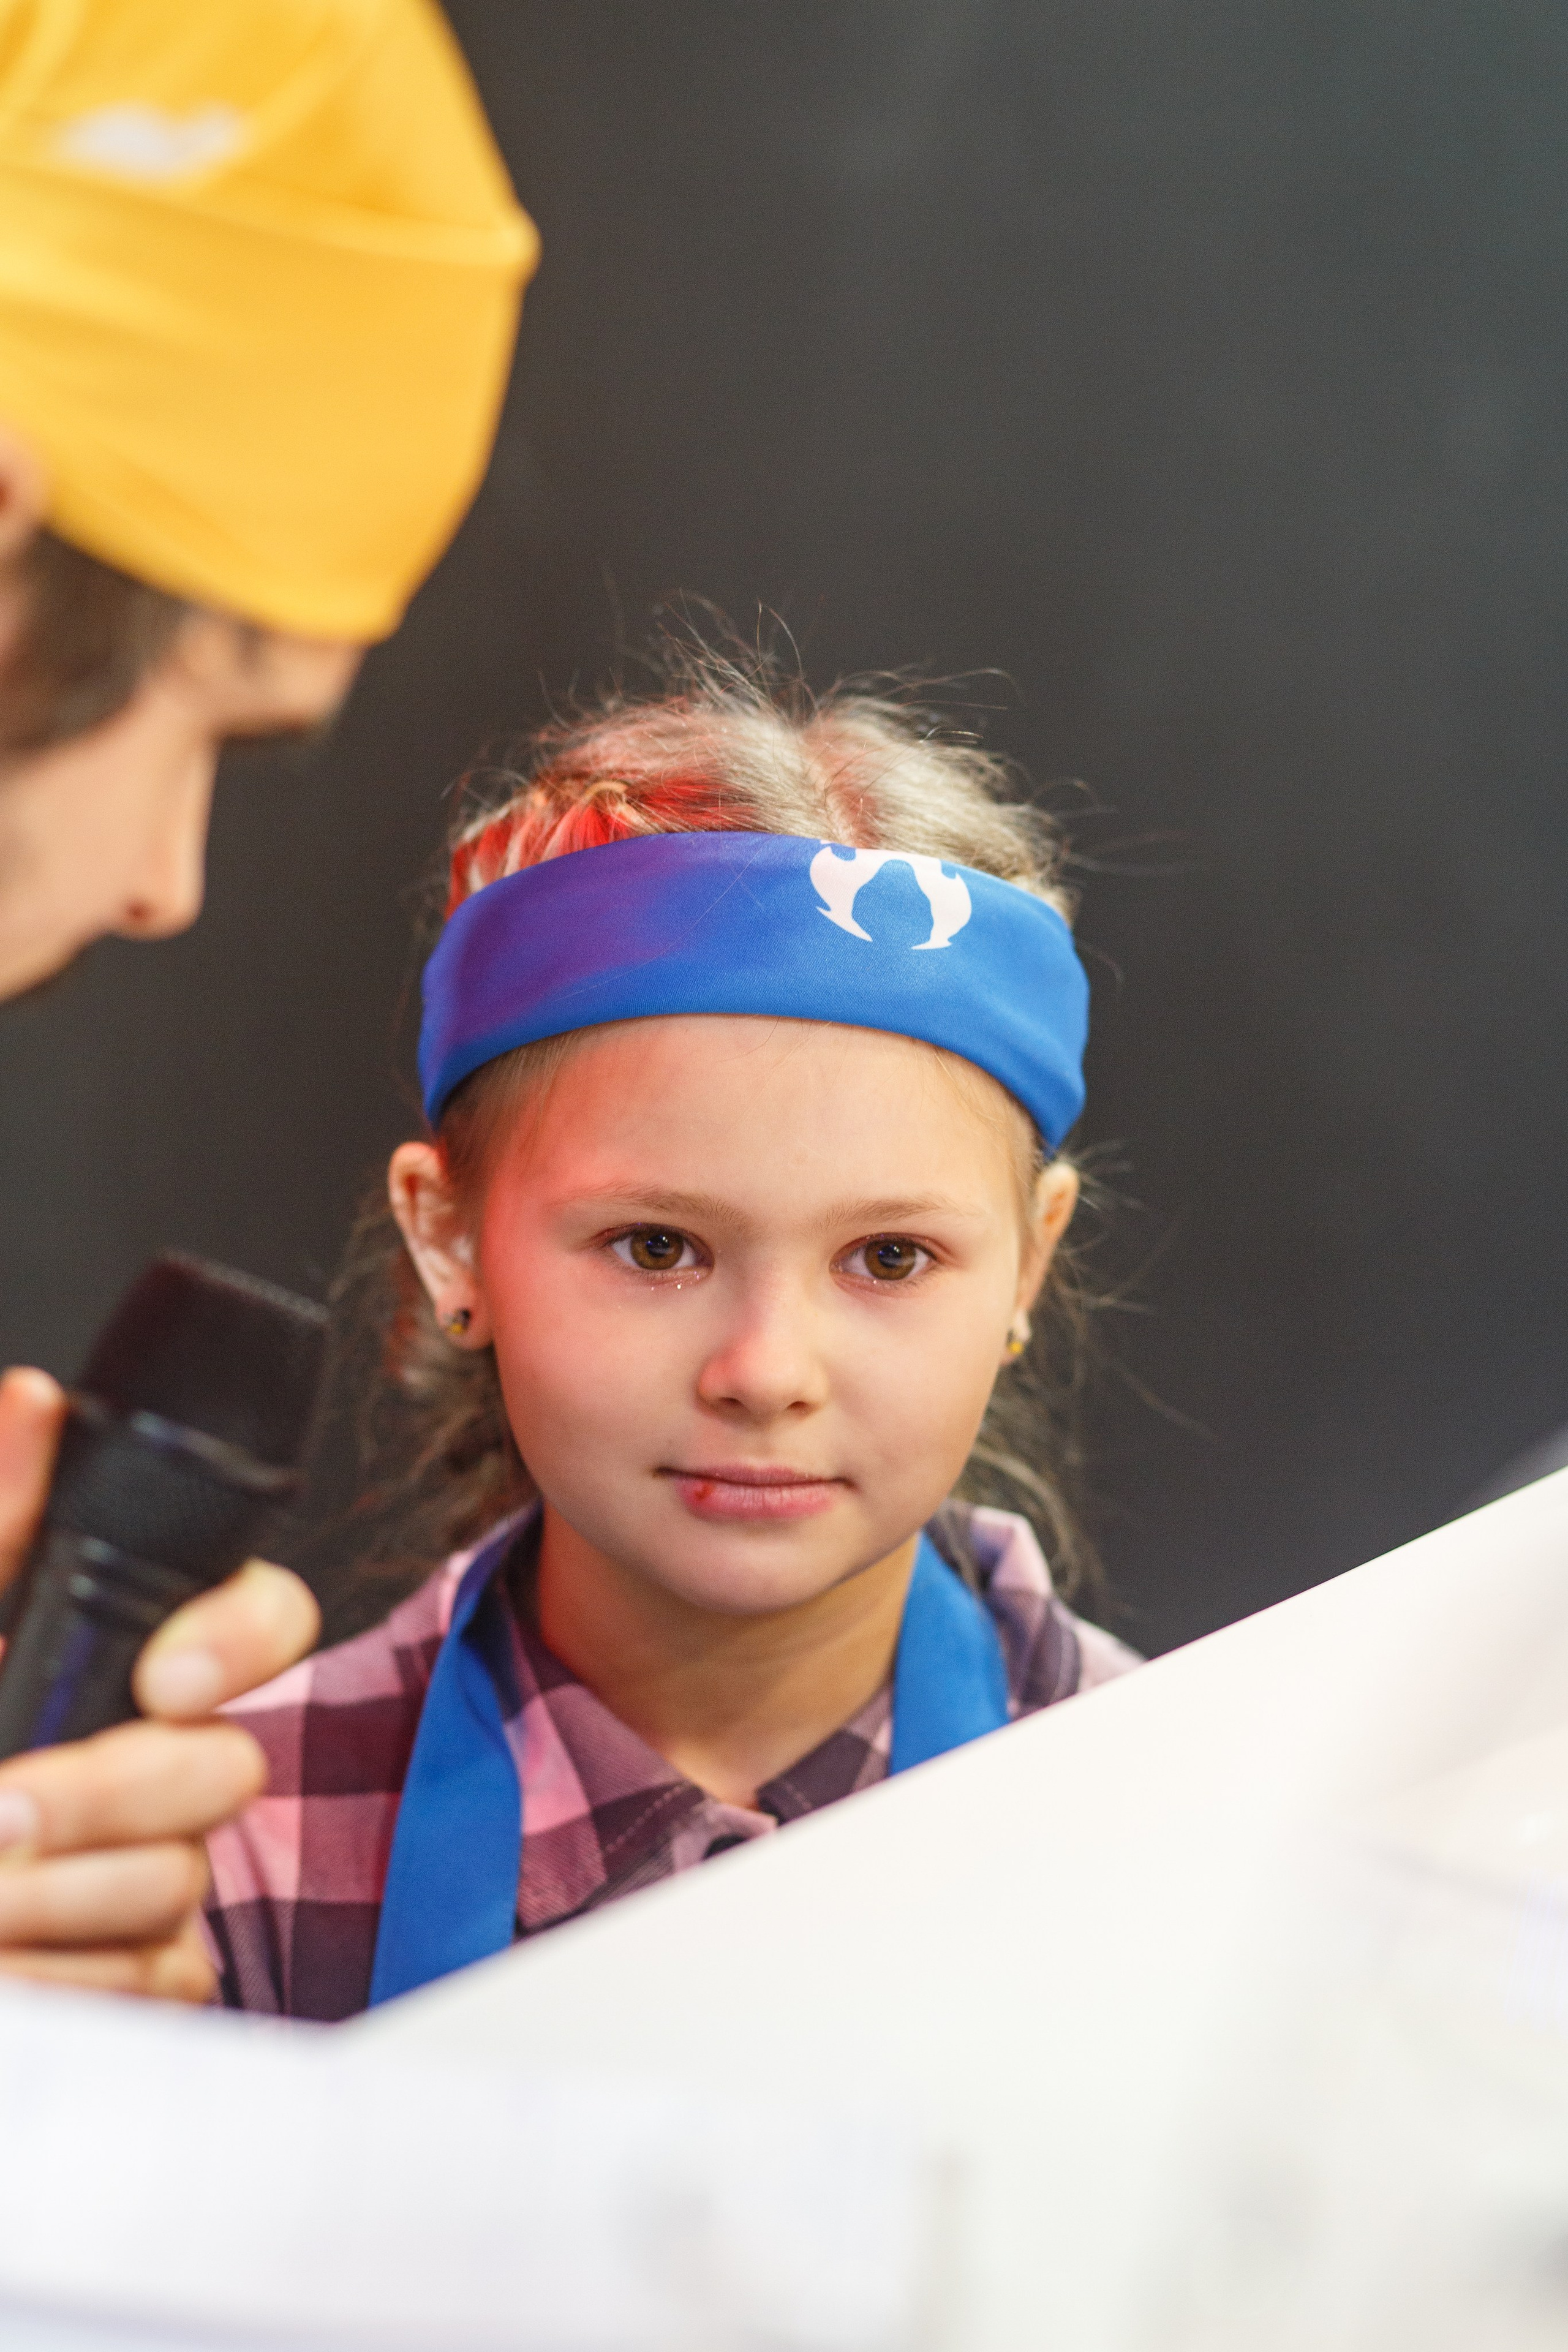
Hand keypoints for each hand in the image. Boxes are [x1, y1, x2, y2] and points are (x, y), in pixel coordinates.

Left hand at [0, 1365, 318, 1998]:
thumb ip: (1, 1516)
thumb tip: (35, 1398)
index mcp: (136, 1657)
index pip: (266, 1618)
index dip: (237, 1642)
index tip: (160, 1677)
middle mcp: (170, 1755)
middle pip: (225, 1764)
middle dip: (105, 1793)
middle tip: (1, 1811)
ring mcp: (175, 1864)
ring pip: (186, 1876)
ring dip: (60, 1894)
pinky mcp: (161, 1970)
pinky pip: (167, 1976)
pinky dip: (73, 1975)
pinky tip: (12, 1963)